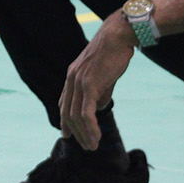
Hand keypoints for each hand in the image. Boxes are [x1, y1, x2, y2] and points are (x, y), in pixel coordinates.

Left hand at [59, 13, 136, 149]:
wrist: (119, 35)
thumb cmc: (114, 53)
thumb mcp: (104, 75)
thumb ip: (99, 92)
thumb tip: (98, 108)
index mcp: (72, 76)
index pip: (64, 103)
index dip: (65, 121)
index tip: (68, 135)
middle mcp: (72, 79)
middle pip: (68, 113)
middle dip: (76, 132)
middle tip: (87, 146)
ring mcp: (79, 82)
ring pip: (76, 116)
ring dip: (85, 134)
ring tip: (93, 146)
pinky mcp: (89, 85)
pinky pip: (86, 113)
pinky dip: (90, 128)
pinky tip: (97, 137)